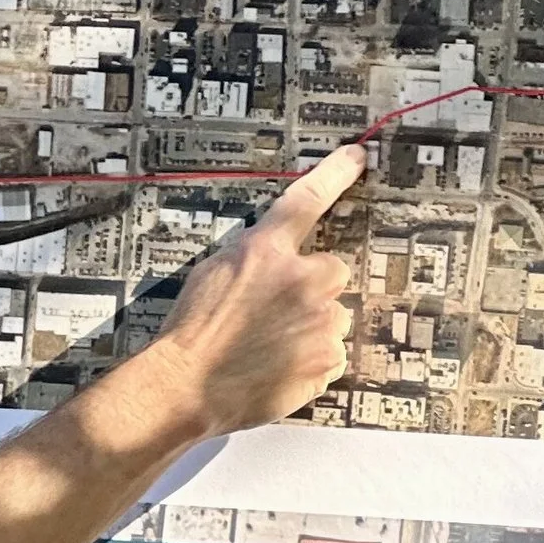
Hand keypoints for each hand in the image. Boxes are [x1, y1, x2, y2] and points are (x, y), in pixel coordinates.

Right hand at [152, 146, 362, 432]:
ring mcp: (321, 322)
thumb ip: (253, 258)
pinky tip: (279, 369)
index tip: (357, 156)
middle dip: (312, 289)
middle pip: (331, 272)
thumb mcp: (213, 272)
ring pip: (332, 317)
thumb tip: (275, 260)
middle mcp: (303, 279)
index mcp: (268, 250)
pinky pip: (331, 356)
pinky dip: (311, 363)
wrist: (186, 387)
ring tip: (270, 348)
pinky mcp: (327, 361)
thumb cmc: (192, 330)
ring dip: (312, 328)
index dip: (335, 173)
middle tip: (276, 313)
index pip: (307, 200)